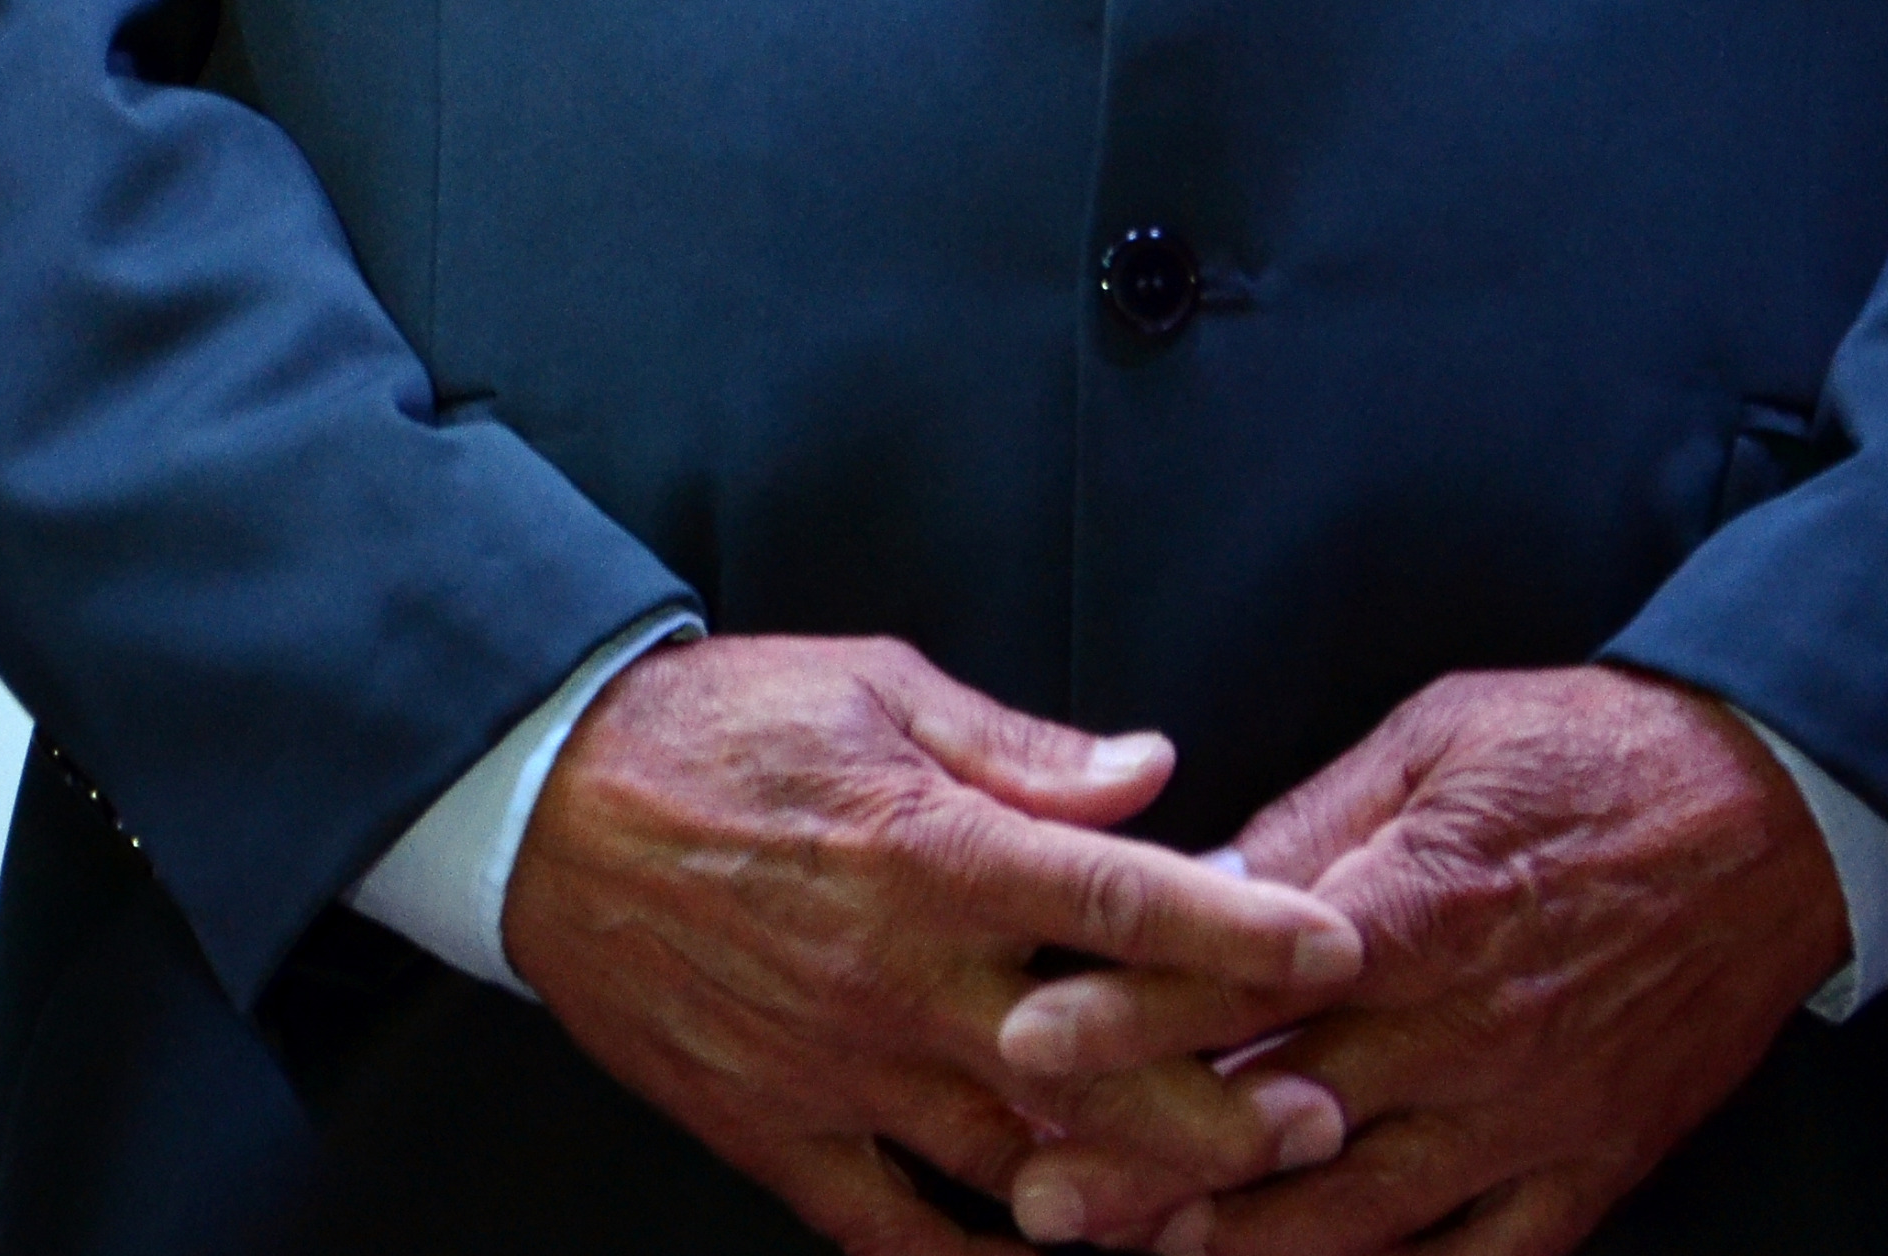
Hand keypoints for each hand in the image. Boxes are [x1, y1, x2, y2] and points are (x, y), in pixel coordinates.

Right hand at [500, 632, 1366, 1253]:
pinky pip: (896, 1234)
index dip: (1239, 931)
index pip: (1123, 902)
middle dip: (1218, 1103)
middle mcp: (901, 976)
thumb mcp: (882, 685)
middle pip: (1094, 1068)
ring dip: (1127, 1192)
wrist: (552, 801)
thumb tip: (1152, 773)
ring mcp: (839, 1071)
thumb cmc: (728, 724)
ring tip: (1224, 1210)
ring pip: (1015, 1164)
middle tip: (1319, 1112)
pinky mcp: (778, 1136)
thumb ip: (1024, 749)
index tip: (1335, 946)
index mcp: (935, 847)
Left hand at [993, 666, 1849, 1254]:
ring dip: (1239, 1244)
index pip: (1244, 978)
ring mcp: (1524, 1119)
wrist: (1770, 815)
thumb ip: (1312, 825)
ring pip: (1358, 1213)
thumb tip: (1194, 875)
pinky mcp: (1583, 1172)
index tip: (1027, 1041)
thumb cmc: (1585, 753)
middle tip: (1038, 1197)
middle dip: (1148, 1161)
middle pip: (1276, 1117)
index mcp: (1417, 909)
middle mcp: (1463, 1033)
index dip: (1130, 1015)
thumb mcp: (1434, 740)